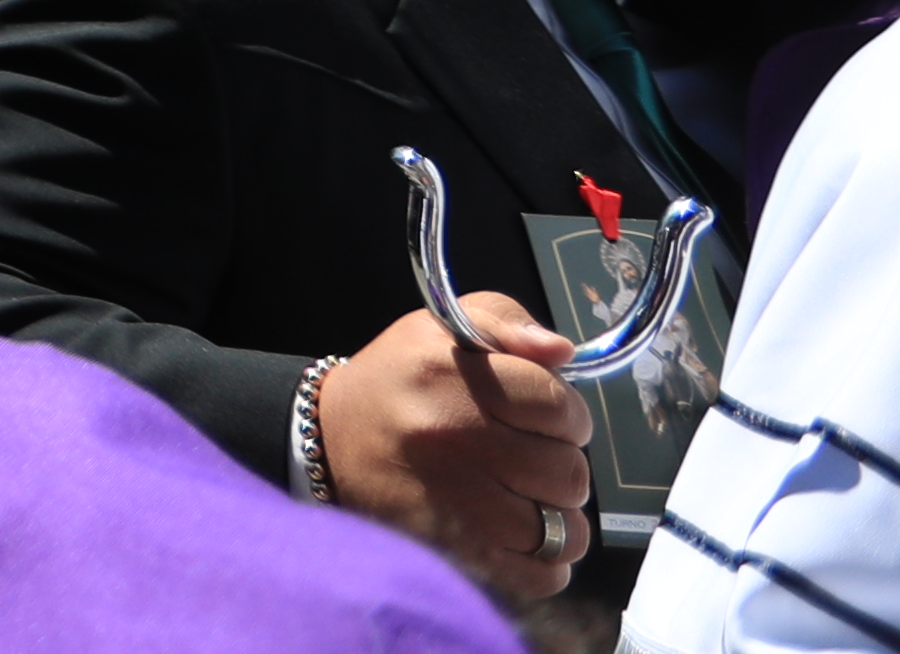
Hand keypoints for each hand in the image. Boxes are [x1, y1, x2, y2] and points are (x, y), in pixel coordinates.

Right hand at [320, 301, 597, 596]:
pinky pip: (537, 577)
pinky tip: (522, 540)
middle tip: (535, 462)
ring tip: (533, 503)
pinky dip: (543, 565)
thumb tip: (562, 352)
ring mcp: (451, 499)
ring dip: (559, 520)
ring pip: (561, 531)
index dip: (569, 418)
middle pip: (568, 473)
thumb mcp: (443, 326)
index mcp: (453, 373)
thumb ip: (508, 322)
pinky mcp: (448, 549)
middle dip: (563, 468)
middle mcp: (451, 434)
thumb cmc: (401, 380)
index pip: (561, 409)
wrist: (330, 438)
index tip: (551, 423)